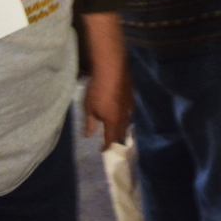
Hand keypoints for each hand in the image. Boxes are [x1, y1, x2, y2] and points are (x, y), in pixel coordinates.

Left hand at [81, 12, 130, 150]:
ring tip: (118, 132)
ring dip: (122, 128)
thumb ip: (90, 123)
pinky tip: (122, 113)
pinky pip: (129, 111)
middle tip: (113, 145)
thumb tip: (88, 136)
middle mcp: (124, 117)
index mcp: (113, 122)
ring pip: (127, 122)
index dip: (107, 146)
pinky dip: (125, 116)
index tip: (103, 151)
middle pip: (122, 132)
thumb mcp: (89, 107)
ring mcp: (130, 106)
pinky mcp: (132, 96)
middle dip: (117, 140)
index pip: (110, 139)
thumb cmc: (98, 90)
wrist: (112, 69)